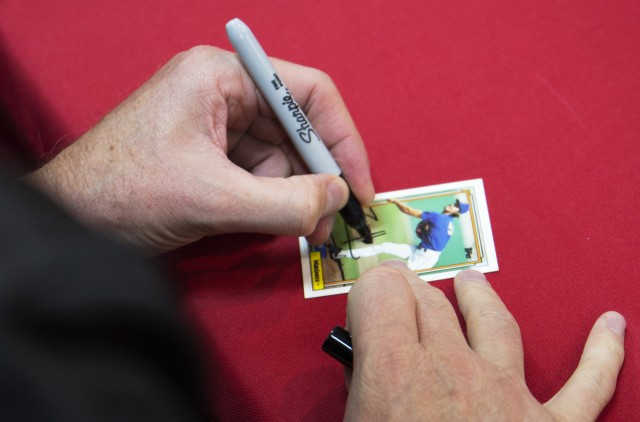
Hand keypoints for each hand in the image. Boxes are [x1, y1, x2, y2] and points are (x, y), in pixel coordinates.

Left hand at [25, 46, 373, 252]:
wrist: (69, 221)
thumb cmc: (120, 193)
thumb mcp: (213, 198)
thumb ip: (286, 202)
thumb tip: (338, 199)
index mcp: (220, 76)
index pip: (307, 93)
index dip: (342, 141)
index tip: (360, 186)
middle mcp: (221, 92)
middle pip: (296, 128)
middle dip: (317, 177)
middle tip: (333, 220)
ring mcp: (215, 124)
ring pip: (280, 156)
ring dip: (294, 194)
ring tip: (298, 230)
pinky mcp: (210, 155)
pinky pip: (260, 173)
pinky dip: (273, 200)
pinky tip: (269, 223)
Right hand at [345, 262, 624, 420]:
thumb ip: (355, 400)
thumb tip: (359, 380)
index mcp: (396, 377)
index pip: (382, 292)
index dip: (368, 292)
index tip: (365, 305)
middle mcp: (454, 372)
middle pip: (431, 300)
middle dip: (410, 292)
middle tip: (400, 297)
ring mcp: (509, 397)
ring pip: (495, 321)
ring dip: (479, 297)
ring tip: (471, 284)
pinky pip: (588, 385)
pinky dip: (602, 355)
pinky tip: (612, 329)